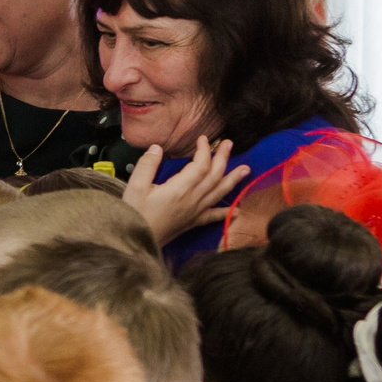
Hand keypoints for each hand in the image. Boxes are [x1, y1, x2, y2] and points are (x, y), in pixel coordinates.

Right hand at [122, 138, 250, 246]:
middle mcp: (192, 199)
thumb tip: (157, 148)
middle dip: (223, 158)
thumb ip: (147, 165)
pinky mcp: (192, 222)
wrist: (135, 241)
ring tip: (246, 169)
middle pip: (214, 176)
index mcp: (179, 189)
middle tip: (229, 143)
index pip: (200, 165)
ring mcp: (195, 212)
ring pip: (219, 193)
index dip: (205, 150)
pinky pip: (213, 216)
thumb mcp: (135, 187)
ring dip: (233, 179)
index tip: (203, 139)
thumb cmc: (134, 214)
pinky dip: (226, 212)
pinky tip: (237, 211)